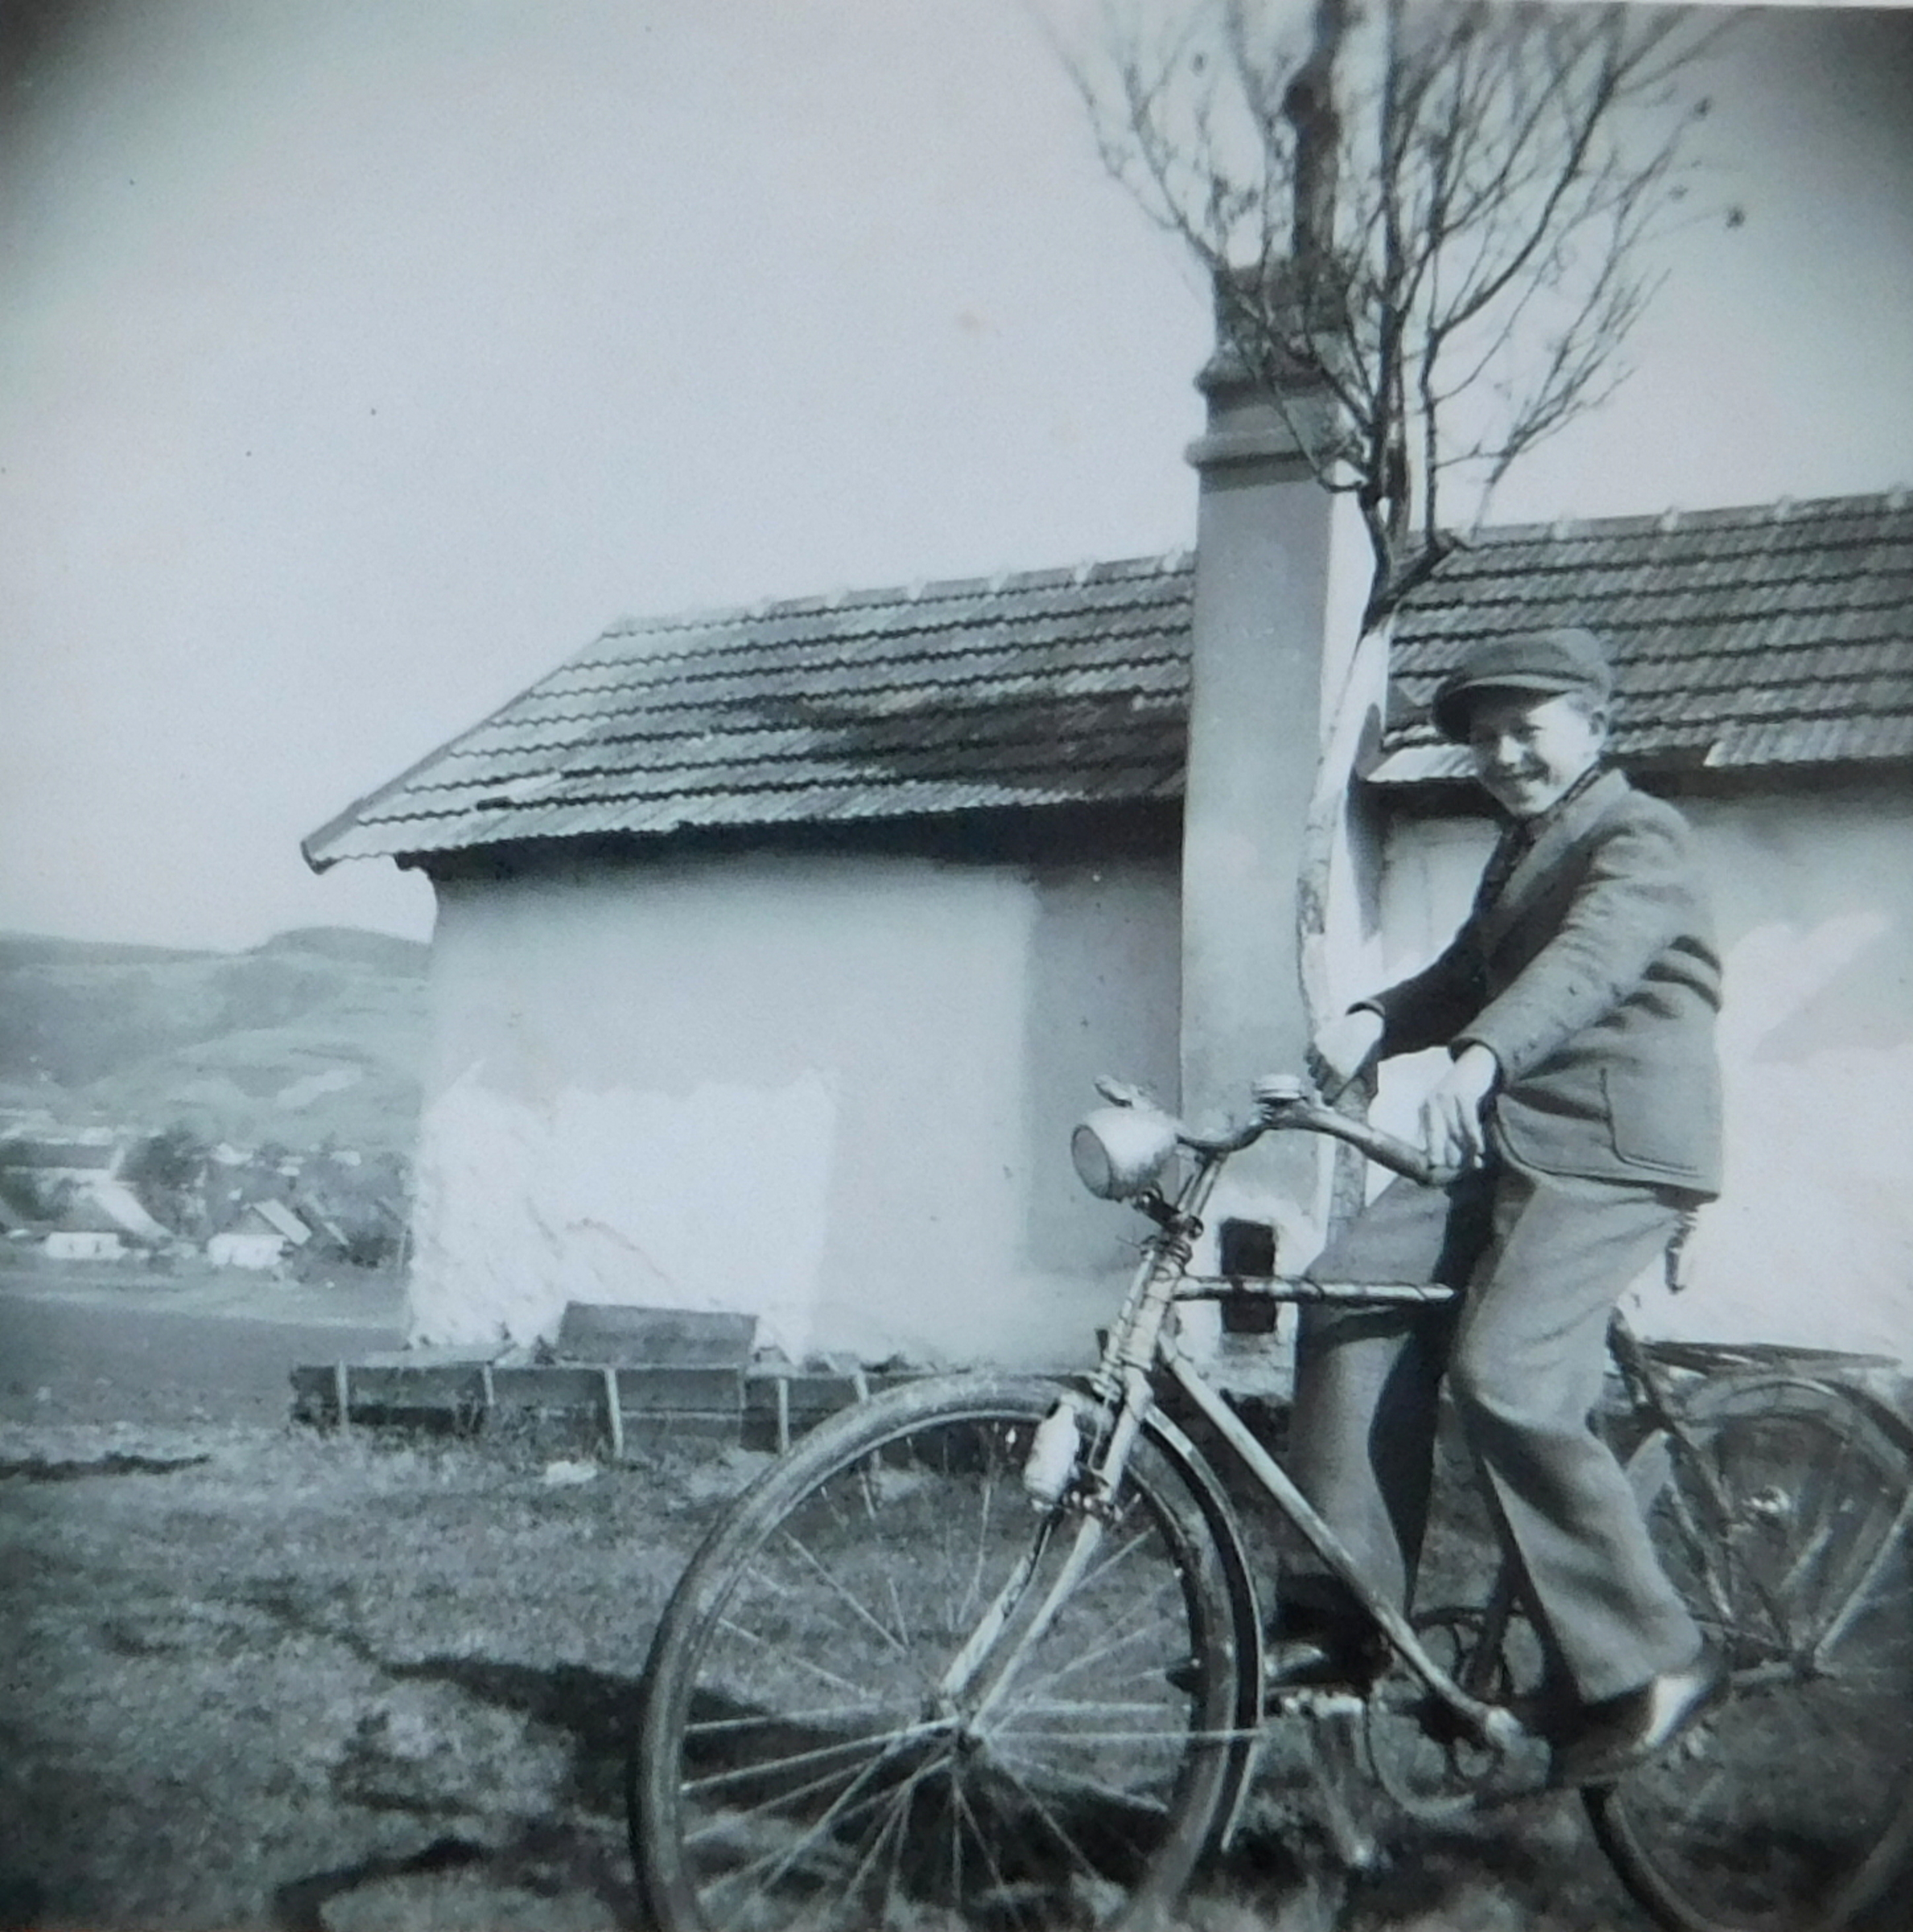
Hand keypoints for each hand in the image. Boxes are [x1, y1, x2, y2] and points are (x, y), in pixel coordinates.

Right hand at [1309, 1009, 1384, 1100]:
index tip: (1329, 1099)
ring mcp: (1321, 1052)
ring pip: (1312, 1071)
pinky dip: (1313, 1059)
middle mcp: (1329, 1064)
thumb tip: (1363, 1105)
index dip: (1328, 1099)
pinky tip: (1321, 1058)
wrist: (1364, 1026)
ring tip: (1326, 1069)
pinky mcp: (1315, 1042)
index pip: (1328, 1096)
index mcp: (1343, 1074)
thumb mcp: (1369, 1072)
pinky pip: (1308, 1057)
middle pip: (1319, 1084)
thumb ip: (1364, 1088)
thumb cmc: (1369, 1051)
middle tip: (1329, 1083)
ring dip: (1318, 1072)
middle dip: (1324, 1085)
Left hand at [1417, 1045, 1498, 1170]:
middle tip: (1453, 1172)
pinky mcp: (1463, 1095)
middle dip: (1444, 1155)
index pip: (1425, 1137)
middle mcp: (1431, 1104)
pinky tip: (1479, 1149)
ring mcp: (1446, 1098)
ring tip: (1475, 1164)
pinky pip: (1467, 1121)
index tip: (1438, 1171)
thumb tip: (1449, 1160)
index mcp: (1425, 1109)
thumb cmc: (1464, 1092)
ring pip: (1454, 1131)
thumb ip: (1447, 1129)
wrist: (1476, 1062)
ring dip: (1466, 1150)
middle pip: (1436, 1136)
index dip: (1433, 1154)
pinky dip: (1474, 1136)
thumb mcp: (1450, 1109)